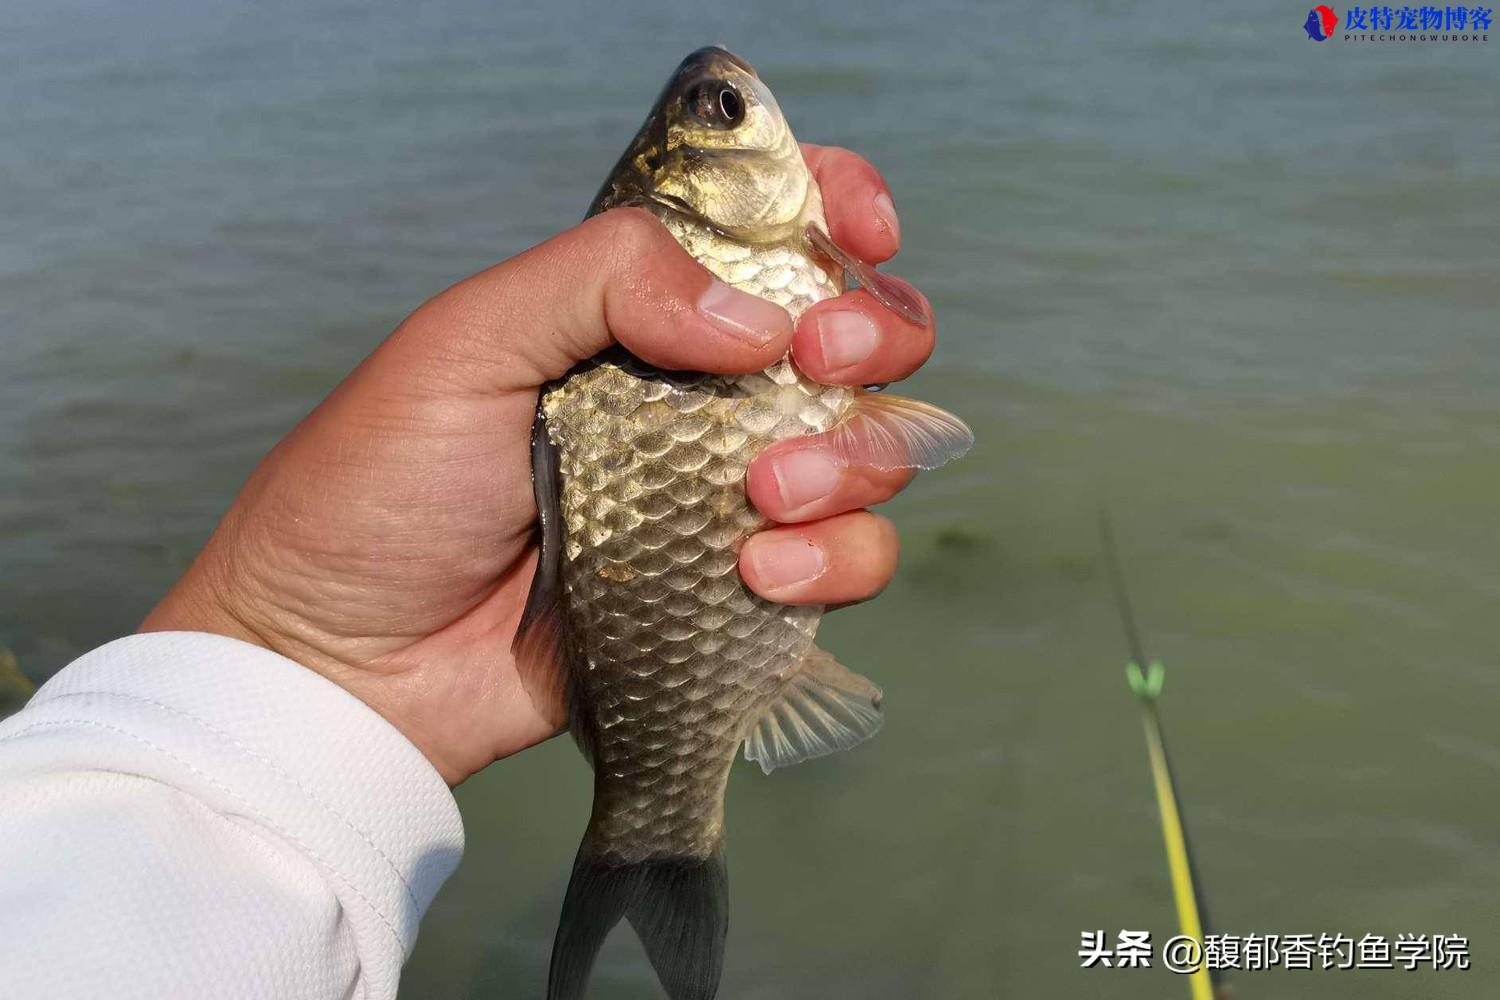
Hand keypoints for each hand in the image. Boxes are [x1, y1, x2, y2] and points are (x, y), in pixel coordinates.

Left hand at [142, 145, 937, 785]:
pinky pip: (846, 565)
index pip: (767, 231)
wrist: (346, 664)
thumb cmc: (376, 488)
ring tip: (765, 494)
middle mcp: (699, 394)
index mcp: (636, 311)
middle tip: (820, 362)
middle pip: (857, 335)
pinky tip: (757, 572)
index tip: (864, 232)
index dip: (838, 210)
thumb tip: (757, 318)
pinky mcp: (731, 592)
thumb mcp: (466, 342)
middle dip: (875, 335)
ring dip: (855, 459)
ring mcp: (722, 495)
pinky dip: (835, 562)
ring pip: (873, 450)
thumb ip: (602, 281)